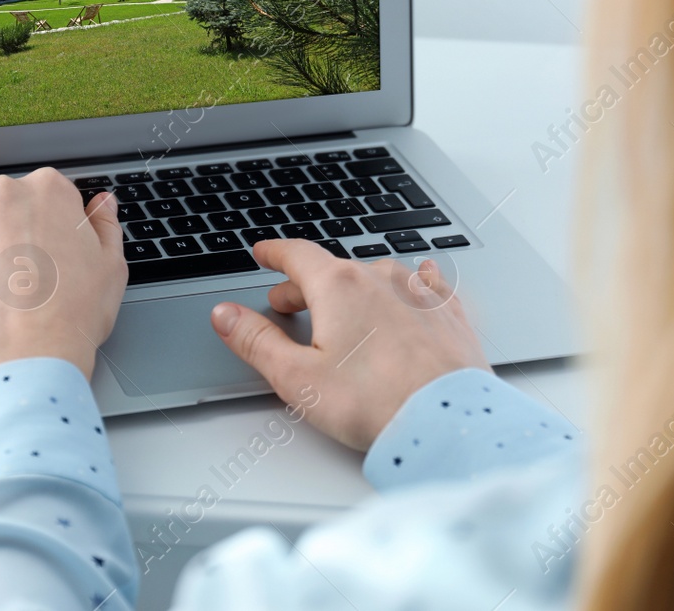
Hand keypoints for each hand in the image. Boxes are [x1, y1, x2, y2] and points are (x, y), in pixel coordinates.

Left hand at [0, 169, 126, 384]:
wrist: (29, 352)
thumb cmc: (73, 313)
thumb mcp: (111, 266)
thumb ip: (104, 226)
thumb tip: (101, 205)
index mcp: (50, 191)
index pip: (47, 192)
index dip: (50, 223)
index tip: (50, 248)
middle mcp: (5, 193)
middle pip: (4, 200)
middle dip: (10, 227)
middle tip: (21, 269)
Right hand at [210, 240, 486, 450]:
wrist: (447, 420)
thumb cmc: (375, 403)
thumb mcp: (297, 377)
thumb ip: (256, 341)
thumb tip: (226, 316)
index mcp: (339, 287)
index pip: (297, 255)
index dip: (274, 254)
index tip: (264, 253)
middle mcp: (381, 279)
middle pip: (333, 270)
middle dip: (306, 285)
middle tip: (288, 302)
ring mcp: (418, 293)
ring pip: (377, 276)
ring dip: (353, 288)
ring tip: (343, 307)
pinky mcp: (448, 314)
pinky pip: (426, 284)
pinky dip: (412, 282)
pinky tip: (419, 279)